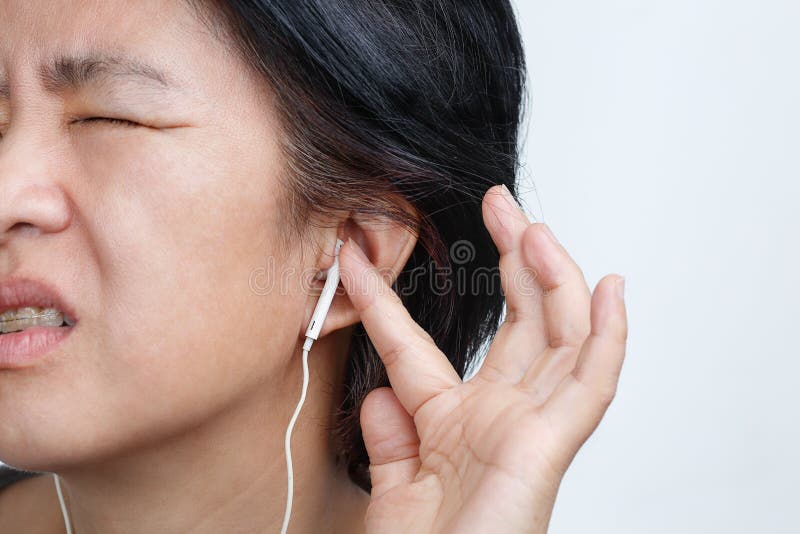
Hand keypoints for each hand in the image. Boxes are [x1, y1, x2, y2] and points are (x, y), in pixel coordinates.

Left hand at [338, 185, 627, 532]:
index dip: (386, 301)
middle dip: (509, 259)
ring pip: (559, 335)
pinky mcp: (553, 445)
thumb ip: (390, 443)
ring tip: (533, 225)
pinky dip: (607, 335)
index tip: (352, 257)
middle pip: (516, 322)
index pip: (419, 346)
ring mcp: (532, 427)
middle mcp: (500, 417)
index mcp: (454, 425)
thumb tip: (378, 396)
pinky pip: (592, 384)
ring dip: (552, 275)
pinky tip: (608, 286)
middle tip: (496, 205)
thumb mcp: (393, 496)